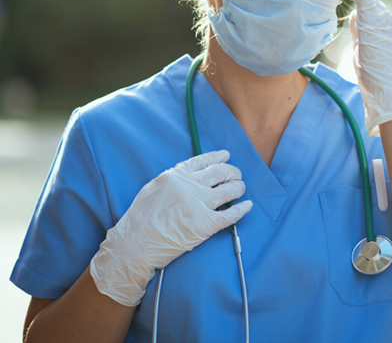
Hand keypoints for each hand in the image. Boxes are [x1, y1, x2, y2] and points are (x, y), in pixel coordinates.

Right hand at [90, 150, 251, 306]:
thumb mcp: (152, 189)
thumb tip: (191, 174)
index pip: (202, 161)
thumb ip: (172, 180)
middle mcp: (188, 187)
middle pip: (220, 173)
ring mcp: (198, 206)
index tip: (226, 156)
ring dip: (238, 188)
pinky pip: (231, 214)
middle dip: (232, 172)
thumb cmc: (139, 221)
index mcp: (174, 176)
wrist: (134, 246)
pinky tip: (247, 206)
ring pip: (229, 190)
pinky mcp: (205, 225)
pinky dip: (242, 209)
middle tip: (237, 175)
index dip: (217, 157)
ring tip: (241, 188)